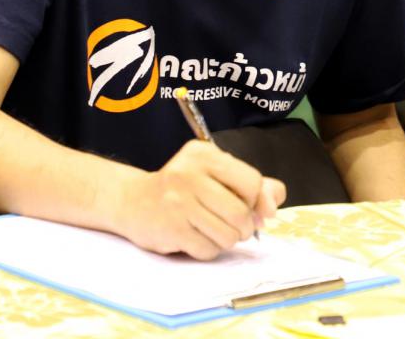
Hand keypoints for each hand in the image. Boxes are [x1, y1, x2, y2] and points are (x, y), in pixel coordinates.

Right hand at [114, 140, 286, 259]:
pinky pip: (209, 250)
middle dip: (245, 226)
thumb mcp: (216, 174)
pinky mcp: (170, 229)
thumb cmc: (183, 187)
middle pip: (241, 213)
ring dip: (227, 240)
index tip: (250, 206)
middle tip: (234, 225)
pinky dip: (209, 249)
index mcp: (204, 155)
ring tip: (212, 229)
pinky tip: (195, 237)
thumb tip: (271, 206)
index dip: (256, 200)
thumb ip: (252, 185)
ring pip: (228, 236)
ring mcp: (178, 202)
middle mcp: (189, 174)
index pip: (251, 181)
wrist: (133, 201)